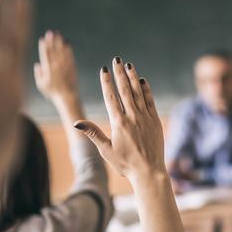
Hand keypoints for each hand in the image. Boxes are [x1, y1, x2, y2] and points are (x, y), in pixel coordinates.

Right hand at [34, 30, 78, 101]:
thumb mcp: (41, 85)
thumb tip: (37, 64)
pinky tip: (68, 45)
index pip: (45, 55)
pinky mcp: (72, 68)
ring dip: (60, 43)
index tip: (42, 39)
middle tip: (51, 32)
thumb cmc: (52, 92)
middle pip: (53, 51)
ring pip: (62, 52)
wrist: (67, 96)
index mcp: (48, 69)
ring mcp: (65, 66)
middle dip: (51, 41)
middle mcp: (56, 66)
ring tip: (59, 35)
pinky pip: (70, 57)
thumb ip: (38, 74)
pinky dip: (68, 51)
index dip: (44, 46)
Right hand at [74, 58, 166, 183]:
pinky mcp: (155, 120)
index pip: (111, 97)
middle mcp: (132, 117)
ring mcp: (145, 117)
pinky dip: (146, 90)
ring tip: (129, 65)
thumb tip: (76, 122)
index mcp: (119, 123)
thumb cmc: (125, 164)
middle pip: (125, 90)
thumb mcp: (105, 150)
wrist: (149, 172)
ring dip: (133, 77)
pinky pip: (150, 101)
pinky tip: (143, 81)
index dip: (107, 82)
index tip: (104, 69)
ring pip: (138, 92)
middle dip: (120, 73)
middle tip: (116, 59)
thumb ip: (93, 133)